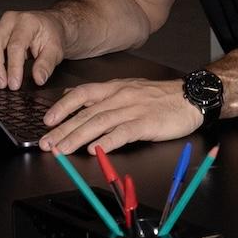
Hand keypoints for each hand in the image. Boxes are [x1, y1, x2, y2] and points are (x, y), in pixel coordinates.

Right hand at [0, 10, 66, 89]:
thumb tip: (39, 78)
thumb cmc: (51, 36)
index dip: (13, 67)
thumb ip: (47, 64)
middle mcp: (9, 20)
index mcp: (27, 22)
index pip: (16, 45)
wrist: (49, 26)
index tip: (14, 84)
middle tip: (1, 85)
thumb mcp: (56, 50)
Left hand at [39, 78, 203, 153]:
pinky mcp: (147, 123)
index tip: (47, 120)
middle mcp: (121, 96)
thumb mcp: (130, 87)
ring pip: (100, 123)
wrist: (191, 97)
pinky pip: (123, 133)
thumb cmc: (161, 96)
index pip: (83, 94)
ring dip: (78, 137)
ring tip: (62, 150)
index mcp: (116, 87)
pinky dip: (106, 142)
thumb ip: (104, 93)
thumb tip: (75, 96)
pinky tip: (94, 150)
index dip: (63, 106)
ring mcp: (134, 109)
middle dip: (63, 129)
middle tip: (47, 143)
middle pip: (87, 113)